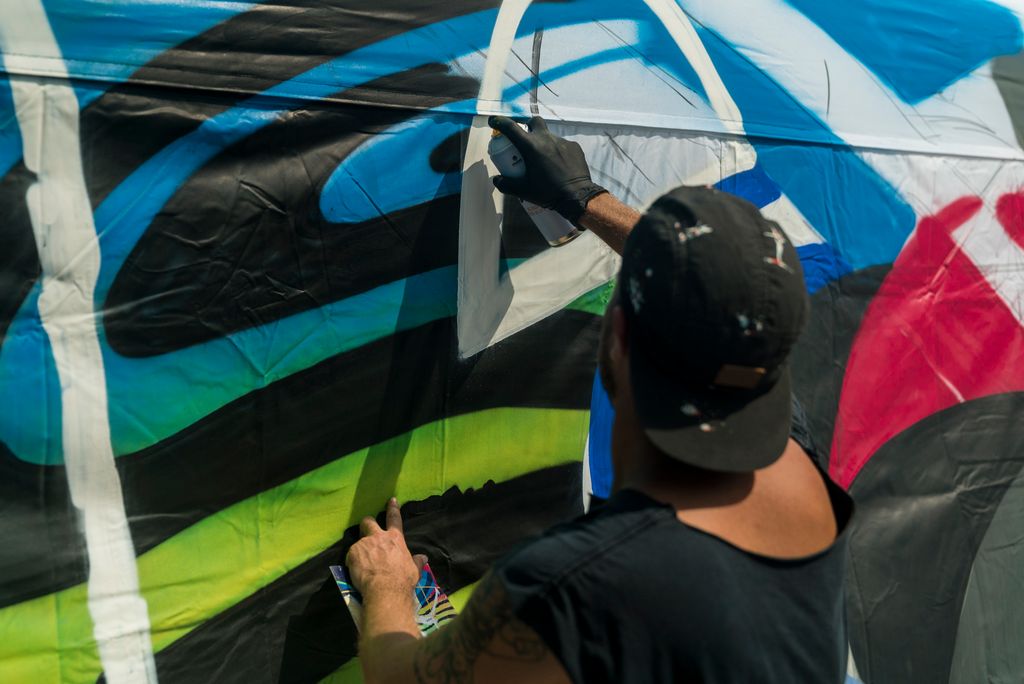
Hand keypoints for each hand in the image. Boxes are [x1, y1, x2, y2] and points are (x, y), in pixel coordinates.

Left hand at [346, 498, 424, 597]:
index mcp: (395, 539)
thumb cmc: (402, 580)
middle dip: (367, 524)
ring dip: (360, 550)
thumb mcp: (414, 570)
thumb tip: (423, 558)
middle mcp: (379, 537)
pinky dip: (353, 562)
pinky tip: (357, 571)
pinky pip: (351, 555)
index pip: (394, 518)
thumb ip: (416, 562)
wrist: (385, 590)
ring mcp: (364, 543)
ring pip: (358, 542)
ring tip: (362, 564)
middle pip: (368, 522)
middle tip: (366, 531)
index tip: (391, 500)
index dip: (393, 508)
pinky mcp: (352, 553)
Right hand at [488, 115, 606, 223]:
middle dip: (527, 126)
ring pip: (549, 136)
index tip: (493, 121)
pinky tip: (558, 165)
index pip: (510, 127)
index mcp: (531, 146)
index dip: (499, 122)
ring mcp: (562, 141)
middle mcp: (546, 139)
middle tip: (525, 140)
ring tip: (545, 161)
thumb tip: (496, 179)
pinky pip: (562, 145)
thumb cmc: (548, 193)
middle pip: (534, 122)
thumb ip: (506, 185)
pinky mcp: (574, 147)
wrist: (577, 196)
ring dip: (543, 144)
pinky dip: (557, 152)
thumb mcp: (523, 191)